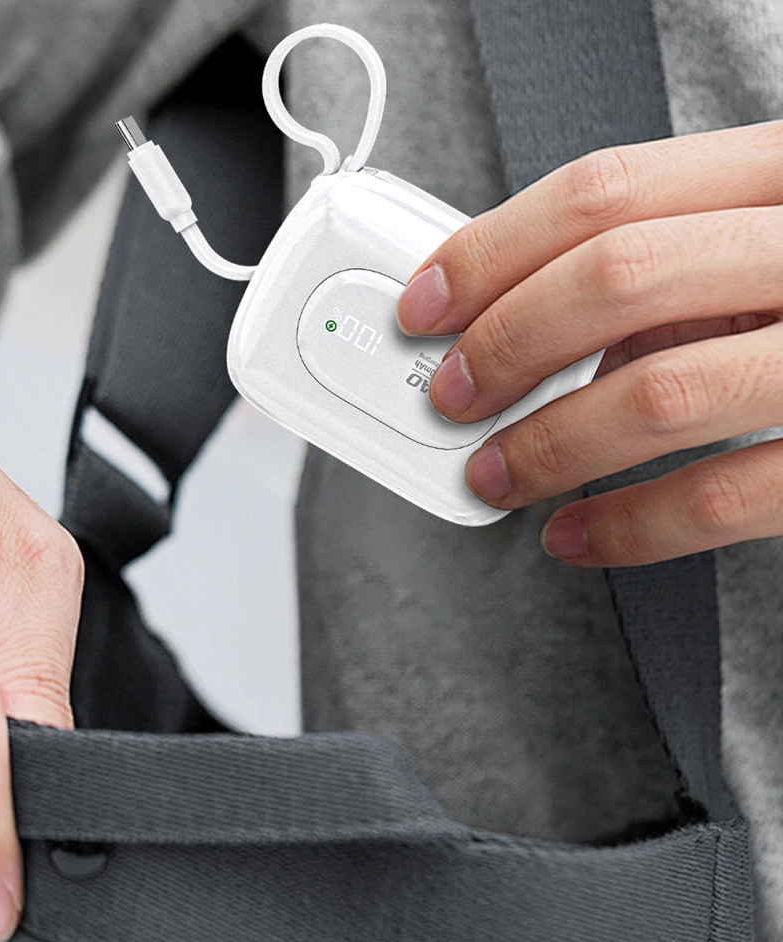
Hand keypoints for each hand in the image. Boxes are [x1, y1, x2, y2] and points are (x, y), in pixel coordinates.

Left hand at [396, 120, 782, 565]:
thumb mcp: (763, 243)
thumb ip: (665, 267)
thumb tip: (527, 322)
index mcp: (782, 175)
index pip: (603, 190)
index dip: (490, 251)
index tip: (426, 305)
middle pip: (617, 277)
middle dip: (507, 345)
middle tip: (454, 398)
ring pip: (662, 390)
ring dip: (548, 446)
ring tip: (495, 477)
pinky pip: (726, 494)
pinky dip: (627, 526)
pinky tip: (574, 534)